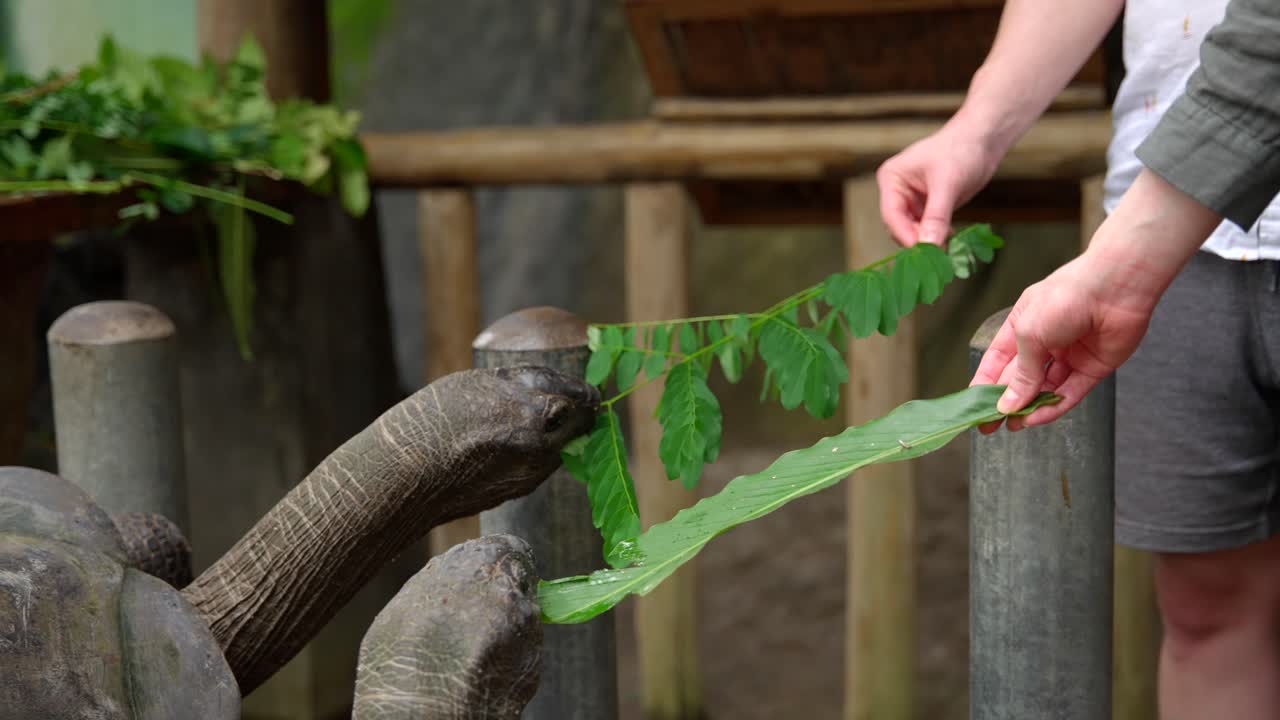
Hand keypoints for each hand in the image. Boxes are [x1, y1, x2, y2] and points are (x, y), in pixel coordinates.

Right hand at [876, 123, 1000, 246]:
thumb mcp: (947, 184)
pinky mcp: (928, 207)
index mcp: (892, 179)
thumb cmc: (961, 150)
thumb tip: (929, 245)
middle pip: (900, 226)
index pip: (892, 214)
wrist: (982, 139)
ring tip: (945, 254)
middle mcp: (898, 192)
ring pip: (914, 231)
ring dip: (928, 242)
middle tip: (937, 257)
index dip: (905, 235)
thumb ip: (936, 216)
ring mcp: (913, 201)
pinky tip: (951, 244)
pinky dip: (938, 238)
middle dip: (917, 241)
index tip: (923, 252)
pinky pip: (928, 229)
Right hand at [971, 169, 1220, 429]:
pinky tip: (1038, 419)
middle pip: (1022, 378)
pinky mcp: (1093, 367)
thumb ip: (1020, 373)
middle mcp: (1046, 341)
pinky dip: (1054, 407)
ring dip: (1030, 407)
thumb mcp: (1029, 334)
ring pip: (1046, 388)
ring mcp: (1070, 355)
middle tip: (991, 426)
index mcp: (1023, 325)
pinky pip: (1071, 392)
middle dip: (1007, 401)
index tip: (974, 407)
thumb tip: (1006, 405)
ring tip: (1015, 426)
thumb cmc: (1064, 298)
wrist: (1115, 286)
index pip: (999, 360)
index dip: (986, 384)